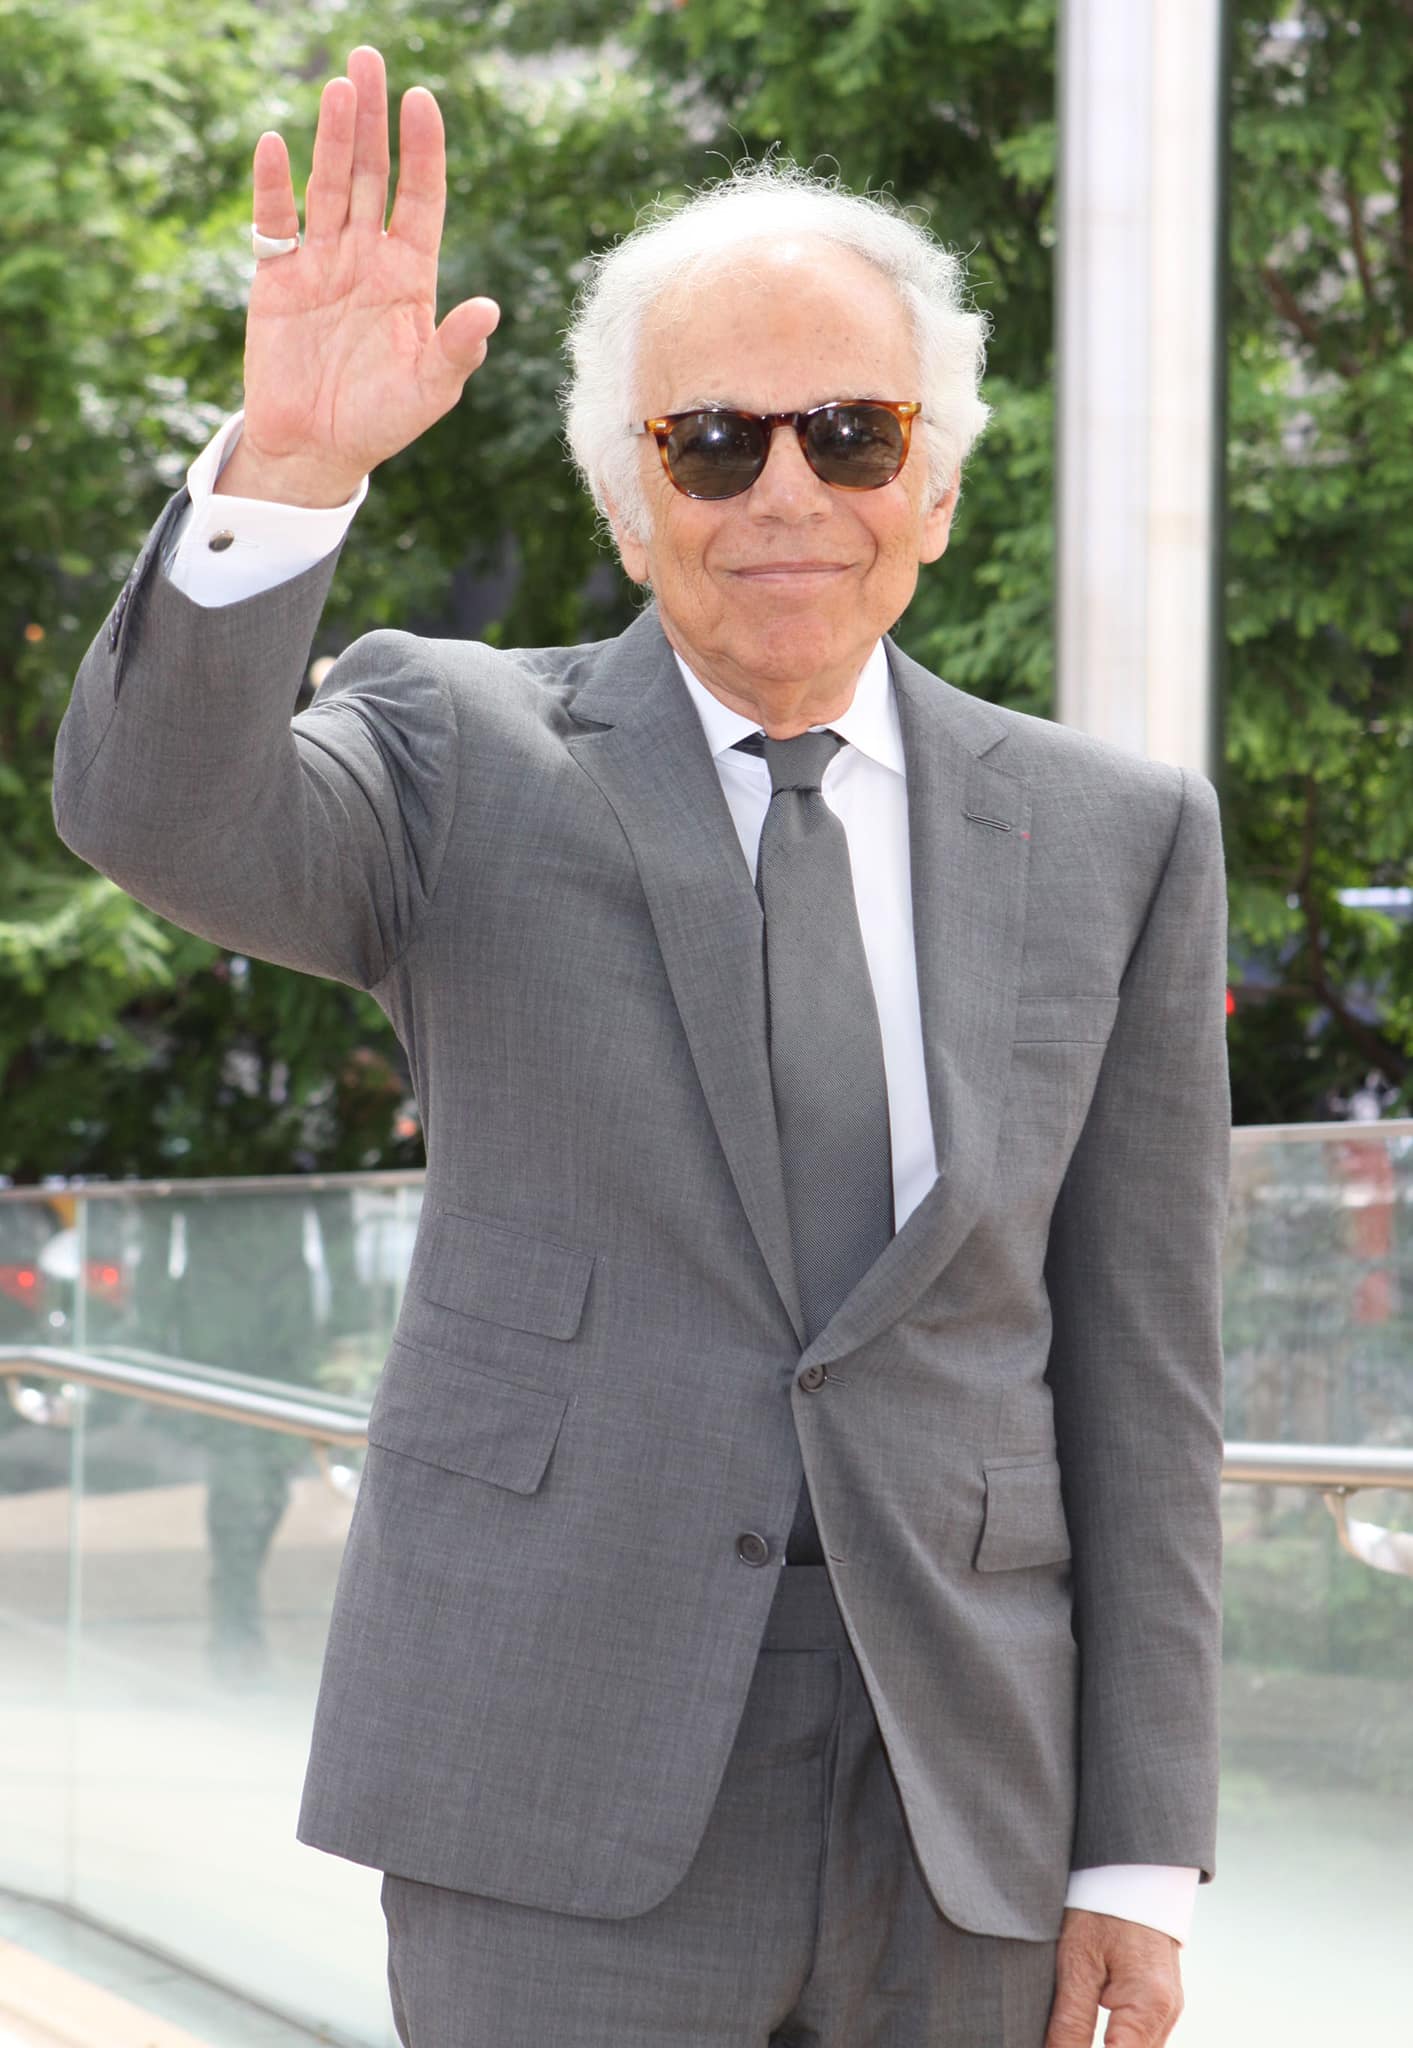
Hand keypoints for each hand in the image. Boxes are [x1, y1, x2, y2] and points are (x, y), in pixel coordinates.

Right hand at [237, 44, 499, 498]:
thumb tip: (490, 311)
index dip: (423, 151)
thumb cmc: (381, 423)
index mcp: (410, 275)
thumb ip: (457, 350)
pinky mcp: (277, 279)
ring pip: (329, 186)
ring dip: (332, 138)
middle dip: (372, 120)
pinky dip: (273, 185)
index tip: (423, 101)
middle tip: (370, 60)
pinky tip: (275, 145)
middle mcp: (367, 257)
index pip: (421, 197)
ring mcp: (321, 263)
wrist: (316, 451)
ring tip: (338, 89)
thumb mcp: (430, 392)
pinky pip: (275, 222)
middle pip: (372, 174)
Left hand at [1044, 1909, 1183, 2047]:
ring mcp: (1168, 2009)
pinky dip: (1116, 2042)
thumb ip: (1071, 2021)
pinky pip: (1139, 2038)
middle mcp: (1167, 2013)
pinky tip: (1088, 2033)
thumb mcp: (1076, 1961)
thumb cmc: (1102, 1907)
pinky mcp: (1160, 2002)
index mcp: (1150, 2005)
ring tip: (1071, 2034)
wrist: (1129, 1869)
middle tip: (1060, 2039)